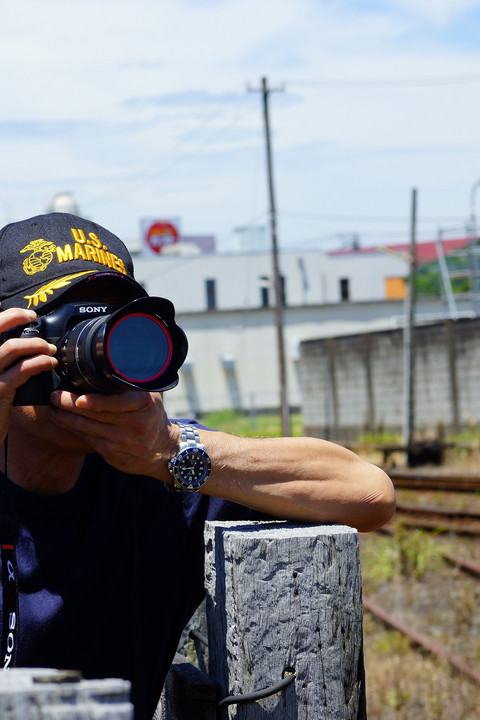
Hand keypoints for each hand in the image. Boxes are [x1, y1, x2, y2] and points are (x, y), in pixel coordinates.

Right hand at [0, 306, 57, 443]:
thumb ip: (4, 360)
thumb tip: (24, 342)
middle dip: (15, 317)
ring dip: (36, 344)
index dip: (7, 316)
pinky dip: (40, 363)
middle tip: (32, 318)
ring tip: (49, 348)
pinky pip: (22, 370)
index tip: (26, 314)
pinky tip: (49, 364)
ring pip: (11, 347)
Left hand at [49, 389, 178, 479]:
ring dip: (66, 418)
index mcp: (143, 405)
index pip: (116, 403)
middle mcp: (133, 424)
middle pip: (96, 415)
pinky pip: (88, 439)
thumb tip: (122, 357)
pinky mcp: (111, 453)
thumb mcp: (153, 395)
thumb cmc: (153, 416)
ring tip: (53, 407)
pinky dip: (73, 429)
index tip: (79, 398)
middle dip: (71, 405)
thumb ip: (138, 379)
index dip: (96, 402)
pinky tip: (63, 421)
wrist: (162, 450)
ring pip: (87, 428)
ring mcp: (121, 441)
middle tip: (55, 396)